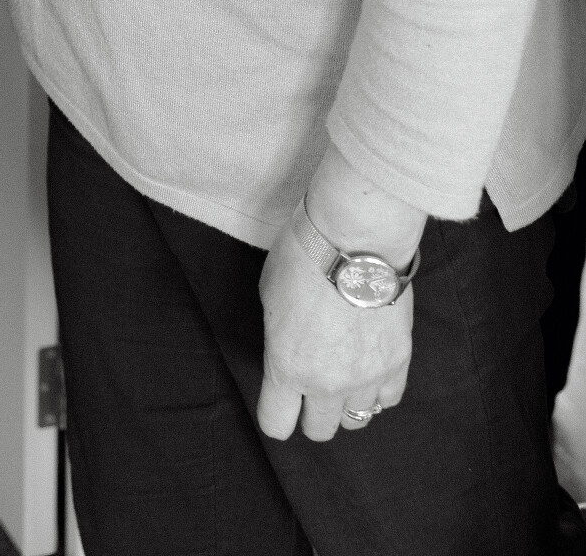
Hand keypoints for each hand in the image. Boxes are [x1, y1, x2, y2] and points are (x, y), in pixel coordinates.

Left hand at [256, 147, 422, 441]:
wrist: (355, 237)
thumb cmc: (302, 256)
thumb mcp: (270, 295)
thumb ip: (280, 334)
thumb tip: (290, 344)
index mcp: (287, 367)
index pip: (277, 423)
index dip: (276, 414)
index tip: (279, 402)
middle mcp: (327, 383)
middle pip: (320, 430)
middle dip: (312, 415)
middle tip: (312, 389)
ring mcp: (367, 377)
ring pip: (357, 419)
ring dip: (346, 403)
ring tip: (344, 376)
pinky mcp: (398, 363)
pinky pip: (388, 399)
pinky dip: (378, 391)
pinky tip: (371, 371)